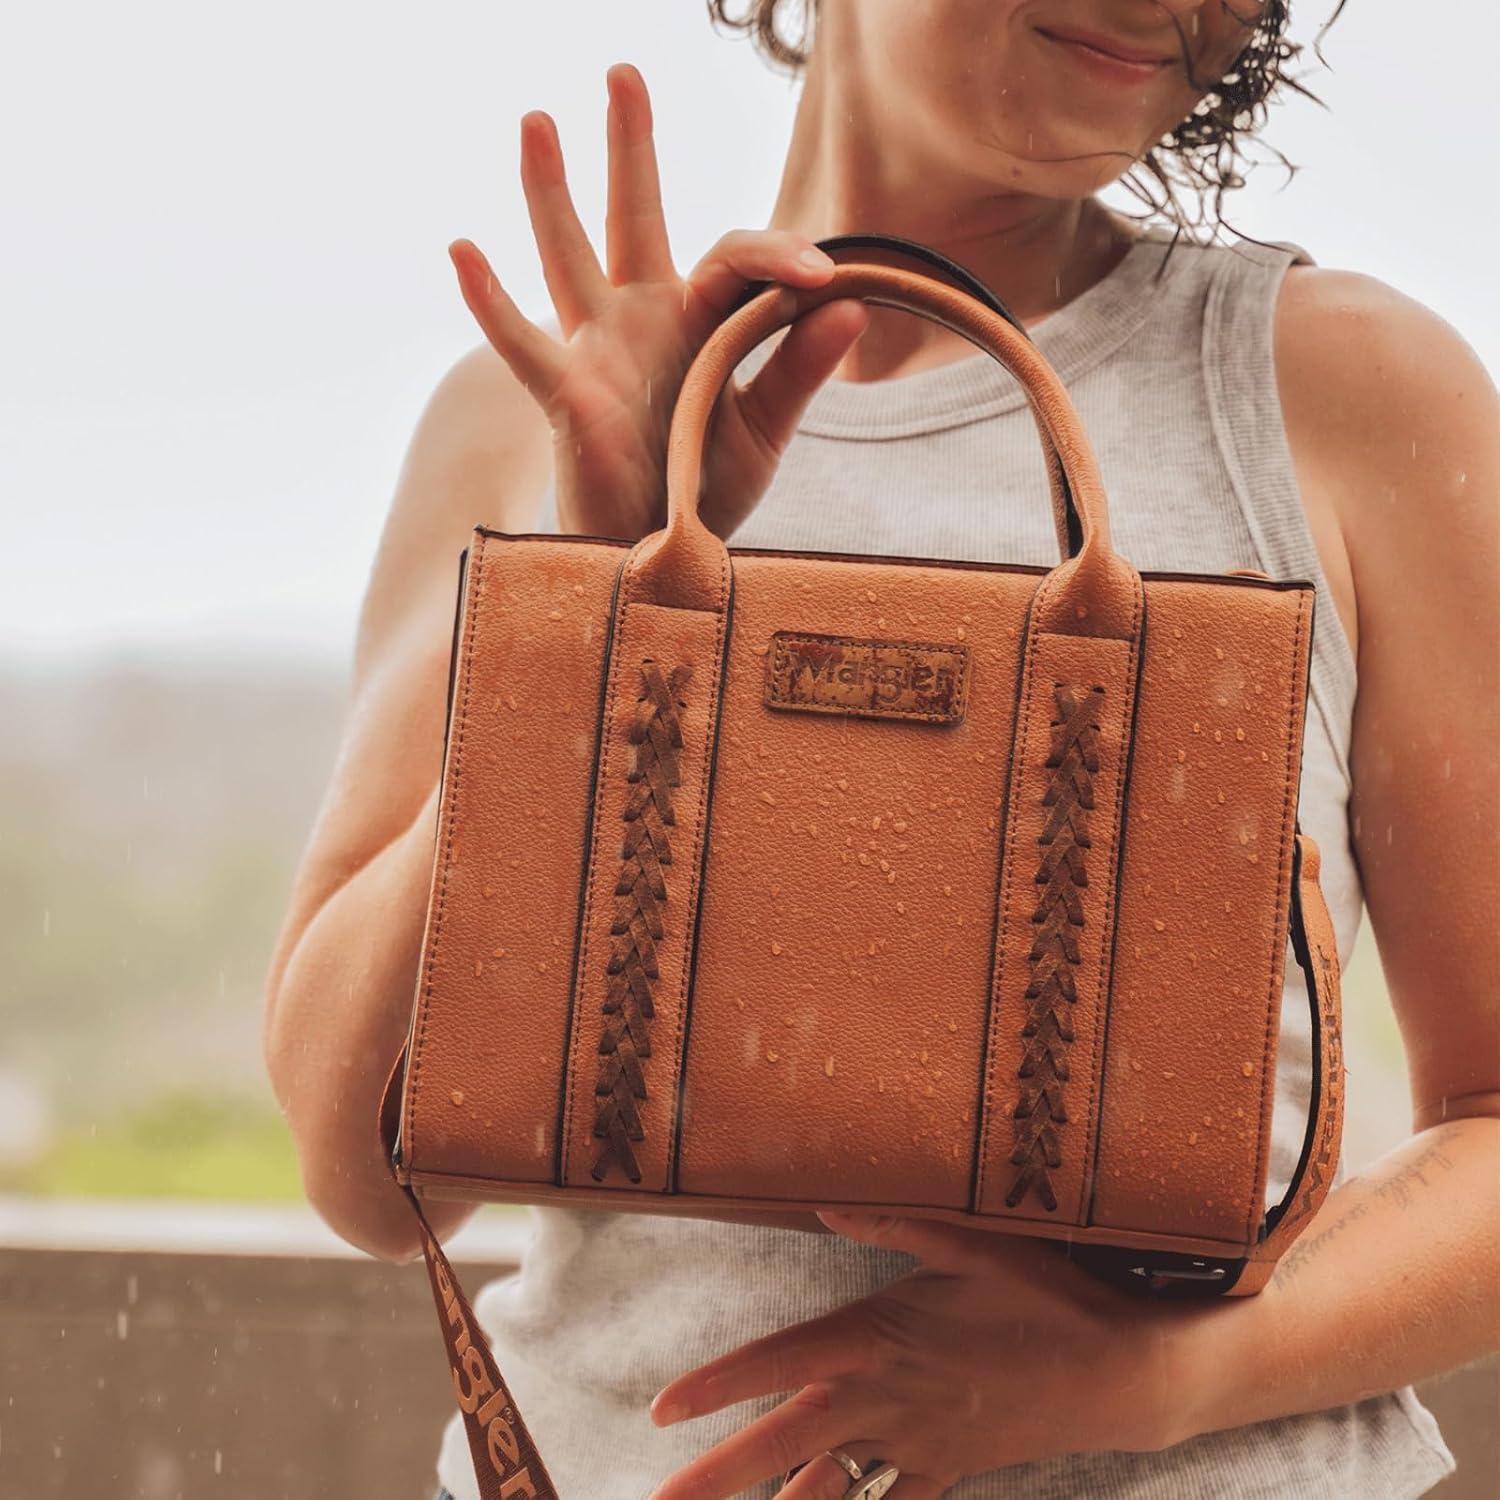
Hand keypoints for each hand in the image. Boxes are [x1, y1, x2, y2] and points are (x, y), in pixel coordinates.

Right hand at [449, 62, 869, 541]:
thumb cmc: (707, 490)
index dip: (777, 256)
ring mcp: (598, 351)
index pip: (734, 259)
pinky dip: (491, 300)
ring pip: (569, 257)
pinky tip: (463, 248)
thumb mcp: (765, 430)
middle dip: (629, 148)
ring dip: (551, 192)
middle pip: (634, 217)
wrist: (662, 556)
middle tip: (624, 73)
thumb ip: (798, 369)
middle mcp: (643, 321)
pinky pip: (521, 342)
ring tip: (538, 119)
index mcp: (699, 323)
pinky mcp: (567, 395)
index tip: (820, 274)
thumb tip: (851, 304)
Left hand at [645, 1210, 1240, 1497]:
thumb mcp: (970, 1241)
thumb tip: (822, 1201)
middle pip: (784, 1440)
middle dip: (719, 1473)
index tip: (662, 1410)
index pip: (779, 1363)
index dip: (718, 1386)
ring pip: (830, 1486)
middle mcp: (886, 1398)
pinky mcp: (949, 1467)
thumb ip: (891, 1220)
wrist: (1121, 1375)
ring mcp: (916, 1442)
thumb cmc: (1044, 1295)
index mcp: (878, 1336)